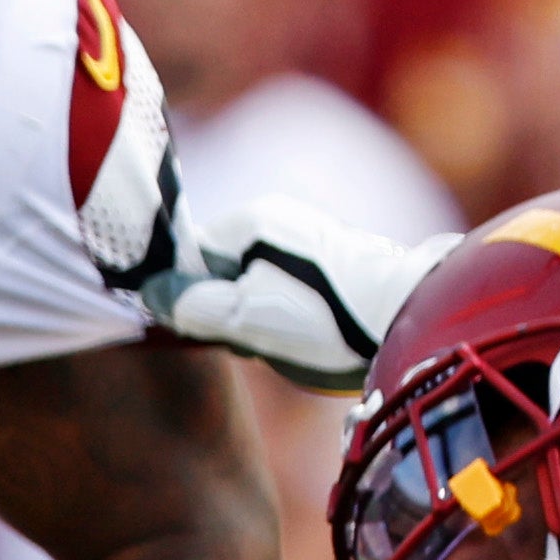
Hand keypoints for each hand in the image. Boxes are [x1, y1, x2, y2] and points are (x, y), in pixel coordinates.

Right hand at [136, 184, 440, 392]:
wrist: (409, 318)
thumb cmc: (325, 318)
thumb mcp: (247, 318)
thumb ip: (195, 304)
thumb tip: (151, 293)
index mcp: (250, 222)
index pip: (191, 256)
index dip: (191, 297)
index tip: (209, 328)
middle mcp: (279, 219)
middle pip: (223, 269)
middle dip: (228, 309)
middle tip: (254, 339)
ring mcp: (309, 236)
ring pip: (256, 281)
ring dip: (259, 314)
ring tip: (289, 337)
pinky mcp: (334, 258)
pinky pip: (288, 284)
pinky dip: (288, 311)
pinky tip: (310, 333)